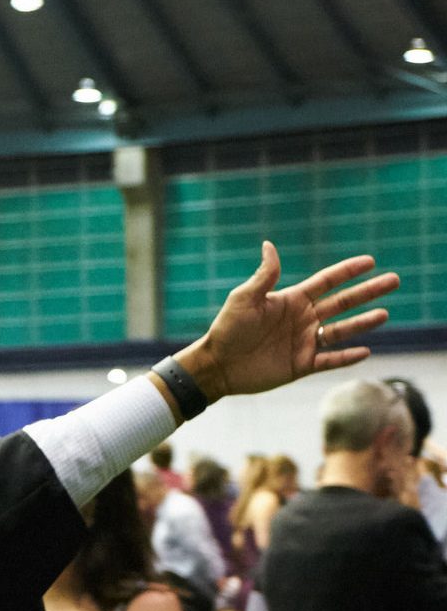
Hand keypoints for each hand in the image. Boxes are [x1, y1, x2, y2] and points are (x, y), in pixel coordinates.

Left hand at [175, 243, 398, 402]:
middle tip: (394, 280)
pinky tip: (365, 351)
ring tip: (385, 314)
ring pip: (341, 331)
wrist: (217, 365)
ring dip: (363, 323)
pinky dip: (347, 357)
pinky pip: (330, 361)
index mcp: (292, 300)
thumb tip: (269, 245)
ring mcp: (304, 342)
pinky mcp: (301, 365)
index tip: (371, 261)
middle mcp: (303, 319)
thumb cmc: (227, 329)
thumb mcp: (244, 299)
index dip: (348, 271)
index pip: (327, 282)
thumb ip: (264, 276)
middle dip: (368, 292)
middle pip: (343, 303)